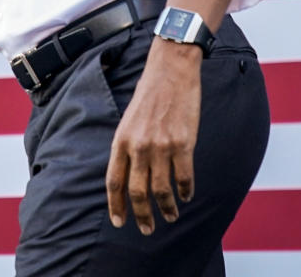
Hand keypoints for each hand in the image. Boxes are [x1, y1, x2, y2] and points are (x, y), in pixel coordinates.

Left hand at [105, 38, 201, 234]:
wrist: (171, 71)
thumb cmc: (150, 95)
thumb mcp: (128, 121)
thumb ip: (128, 147)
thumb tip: (130, 175)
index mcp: (121, 140)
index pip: (114, 181)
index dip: (116, 205)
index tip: (119, 222)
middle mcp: (138, 147)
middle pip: (137, 192)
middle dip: (141, 216)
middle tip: (146, 229)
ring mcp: (161, 146)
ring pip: (161, 190)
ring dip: (166, 208)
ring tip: (170, 216)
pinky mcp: (183, 143)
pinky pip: (184, 177)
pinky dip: (186, 191)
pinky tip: (187, 196)